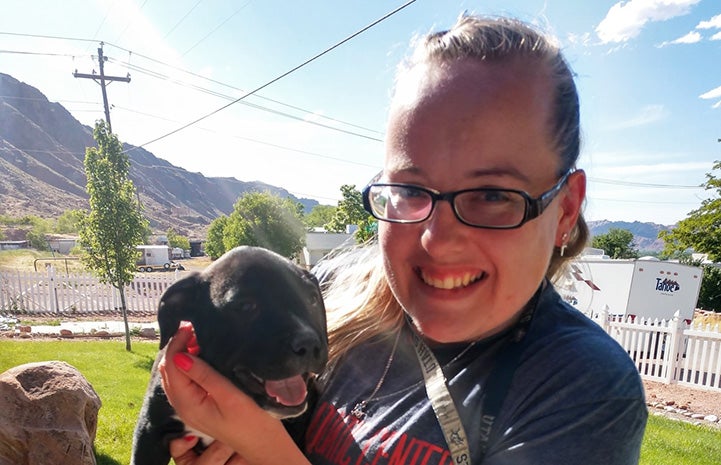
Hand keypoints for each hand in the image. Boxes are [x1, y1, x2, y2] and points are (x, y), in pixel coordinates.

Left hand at [159, 323, 310, 464]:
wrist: (263, 443)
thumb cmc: (251, 421)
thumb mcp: (229, 396)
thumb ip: (204, 375)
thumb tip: (180, 356)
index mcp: (187, 404)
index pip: (172, 366)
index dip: (177, 344)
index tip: (191, 326)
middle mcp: (183, 406)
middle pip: (169, 370)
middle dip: (177, 346)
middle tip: (195, 328)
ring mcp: (189, 407)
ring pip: (175, 374)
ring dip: (182, 354)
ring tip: (198, 337)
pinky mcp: (198, 405)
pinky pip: (184, 380)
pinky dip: (188, 364)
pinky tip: (202, 354)